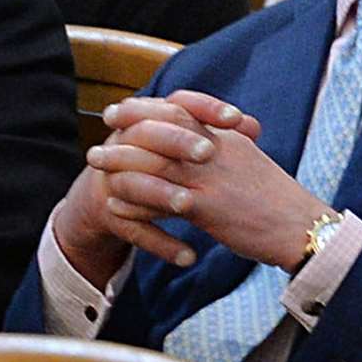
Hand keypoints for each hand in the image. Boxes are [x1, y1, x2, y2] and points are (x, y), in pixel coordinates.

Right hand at [51, 97, 219, 283]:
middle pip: (150, 134)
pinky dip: (161, 244)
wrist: (110, 194)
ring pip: (136, 183)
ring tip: (189, 206)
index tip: (236, 118)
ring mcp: (114, 179)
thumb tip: (252, 126)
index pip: (178, 103)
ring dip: (162, 194)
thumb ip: (218, 136)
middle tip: (209, 152)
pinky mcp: (110, 215)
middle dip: (180, 142)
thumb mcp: (186, 146)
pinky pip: (132, 230)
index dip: (206, 108)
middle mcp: (127, 144)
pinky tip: (188, 257)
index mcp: (151, 120)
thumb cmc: (162, 163)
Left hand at [87, 92, 328, 271]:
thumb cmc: (278, 201)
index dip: (146, 107)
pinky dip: (134, 199)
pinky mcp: (208, 207)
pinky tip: (115, 203)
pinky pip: (160, 199)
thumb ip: (227, 149)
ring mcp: (212, 178)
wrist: (300, 227)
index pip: (181, 109)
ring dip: (120, 161)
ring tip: (96, 164)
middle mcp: (218, 151)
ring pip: (155, 161)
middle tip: (101, 131)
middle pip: (162, 129)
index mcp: (229, 138)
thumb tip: (205, 143)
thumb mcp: (252, 163)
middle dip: (126, 128)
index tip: (122, 110)